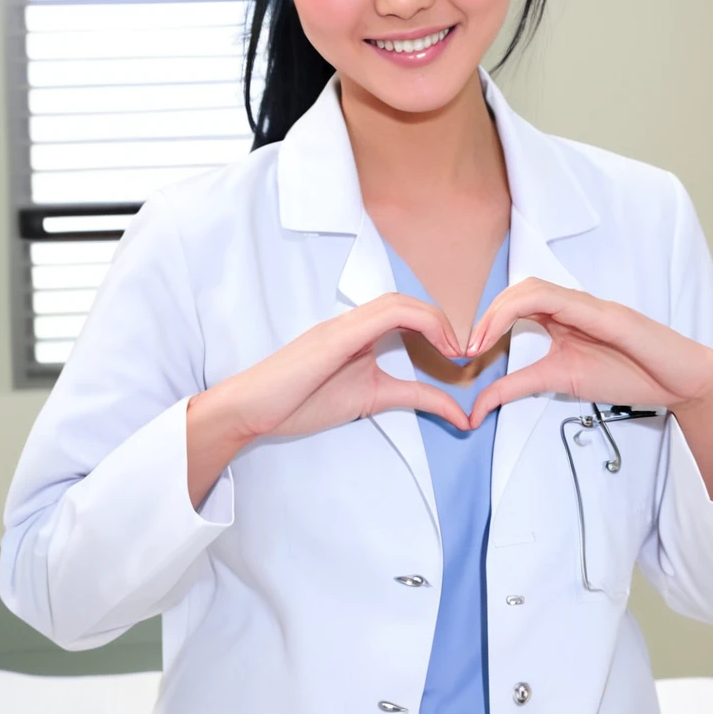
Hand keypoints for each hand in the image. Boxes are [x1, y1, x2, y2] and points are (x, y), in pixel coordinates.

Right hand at [224, 293, 471, 440]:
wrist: (249, 409)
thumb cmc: (297, 402)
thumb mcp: (370, 401)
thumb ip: (411, 397)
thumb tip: (456, 411)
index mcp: (355, 333)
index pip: (404, 313)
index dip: (437, 326)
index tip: (458, 356)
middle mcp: (349, 322)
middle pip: (404, 302)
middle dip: (441, 320)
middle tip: (463, 351)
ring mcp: (341, 327)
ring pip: (397, 302)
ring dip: (434, 319)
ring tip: (454, 349)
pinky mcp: (335, 337)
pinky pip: (386, 316)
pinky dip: (420, 323)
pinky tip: (437, 346)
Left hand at [463, 277, 712, 429]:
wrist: (680, 381)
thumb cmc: (629, 374)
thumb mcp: (559, 382)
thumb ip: (518, 387)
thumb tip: (477, 406)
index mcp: (560, 316)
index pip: (515, 304)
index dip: (485, 321)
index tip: (465, 353)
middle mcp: (572, 304)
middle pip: (519, 290)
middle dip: (486, 314)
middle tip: (466, 348)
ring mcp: (590, 306)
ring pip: (535, 288)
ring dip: (500, 311)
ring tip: (481, 341)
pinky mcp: (608, 315)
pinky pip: (562, 302)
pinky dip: (530, 311)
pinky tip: (515, 332)